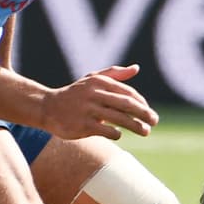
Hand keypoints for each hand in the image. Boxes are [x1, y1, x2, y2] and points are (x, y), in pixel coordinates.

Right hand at [37, 64, 157, 139]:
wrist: (47, 107)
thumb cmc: (75, 94)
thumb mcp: (92, 79)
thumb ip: (114, 73)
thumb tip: (136, 68)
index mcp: (100, 82)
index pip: (128, 92)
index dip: (142, 103)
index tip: (149, 112)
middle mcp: (95, 94)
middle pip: (126, 104)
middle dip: (144, 113)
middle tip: (155, 121)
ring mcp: (88, 110)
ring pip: (119, 118)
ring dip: (136, 126)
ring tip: (146, 131)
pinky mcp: (82, 125)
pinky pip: (106, 130)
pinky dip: (116, 133)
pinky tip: (119, 135)